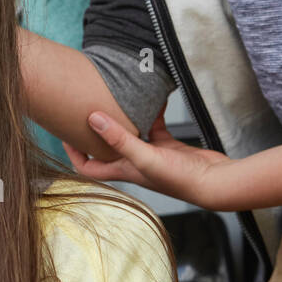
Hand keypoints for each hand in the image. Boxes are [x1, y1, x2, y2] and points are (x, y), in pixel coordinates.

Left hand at [60, 107, 240, 209]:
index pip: (87, 166)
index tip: (65, 132)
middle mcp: (133, 163)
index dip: (73, 152)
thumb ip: (119, 138)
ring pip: (130, 134)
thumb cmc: (182, 179)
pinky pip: (155, 127)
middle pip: (105, 148)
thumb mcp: (145, 156)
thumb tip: (92, 119)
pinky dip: (153, 114)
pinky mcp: (168, 147)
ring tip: (116, 98)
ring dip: (124, 119)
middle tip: (86, 108)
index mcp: (122, 170)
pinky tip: (154, 100)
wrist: (216, 182)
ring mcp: (151, 155)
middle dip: (95, 130)